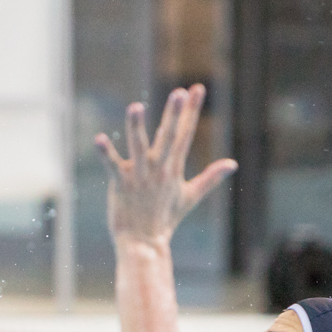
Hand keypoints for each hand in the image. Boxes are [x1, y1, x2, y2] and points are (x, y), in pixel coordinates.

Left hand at [94, 85, 236, 247]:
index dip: (191, 110)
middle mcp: (159, 168)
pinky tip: (99, 139)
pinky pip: (113, 165)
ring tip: (136, 107)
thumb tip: (232, 164)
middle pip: (169, 136)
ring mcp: (140, 176)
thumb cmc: (166, 219)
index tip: (196, 88)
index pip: (185, 133)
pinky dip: (106, 153)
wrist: (144, 243)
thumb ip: (211, 177)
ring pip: (139, 147)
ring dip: (137, 128)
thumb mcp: (191, 196)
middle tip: (179, 92)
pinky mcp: (121, 184)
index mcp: (174, 167)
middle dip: (174, 114)